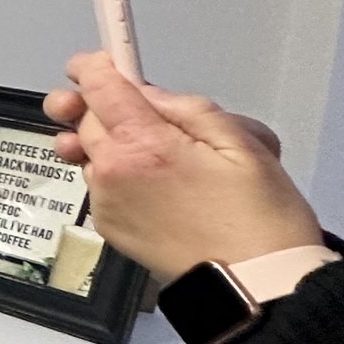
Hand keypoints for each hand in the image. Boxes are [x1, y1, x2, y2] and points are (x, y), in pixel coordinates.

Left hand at [41, 50, 320, 280]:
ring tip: (153, 149)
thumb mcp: (242, 143)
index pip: (97, 86)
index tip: (103, 59)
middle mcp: (112, 172)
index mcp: (143, 145)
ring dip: (108, 141)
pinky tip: (154, 182)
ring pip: (90, 151)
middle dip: (100, 103)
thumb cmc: (258, 219)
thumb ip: (186, 108)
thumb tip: (147, 91)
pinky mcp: (109, 226)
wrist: (252, 284)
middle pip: (85, 118)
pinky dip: (117, 172)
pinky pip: (101, 182)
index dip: (95, 65)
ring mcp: (106, 202)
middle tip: (133, 104)